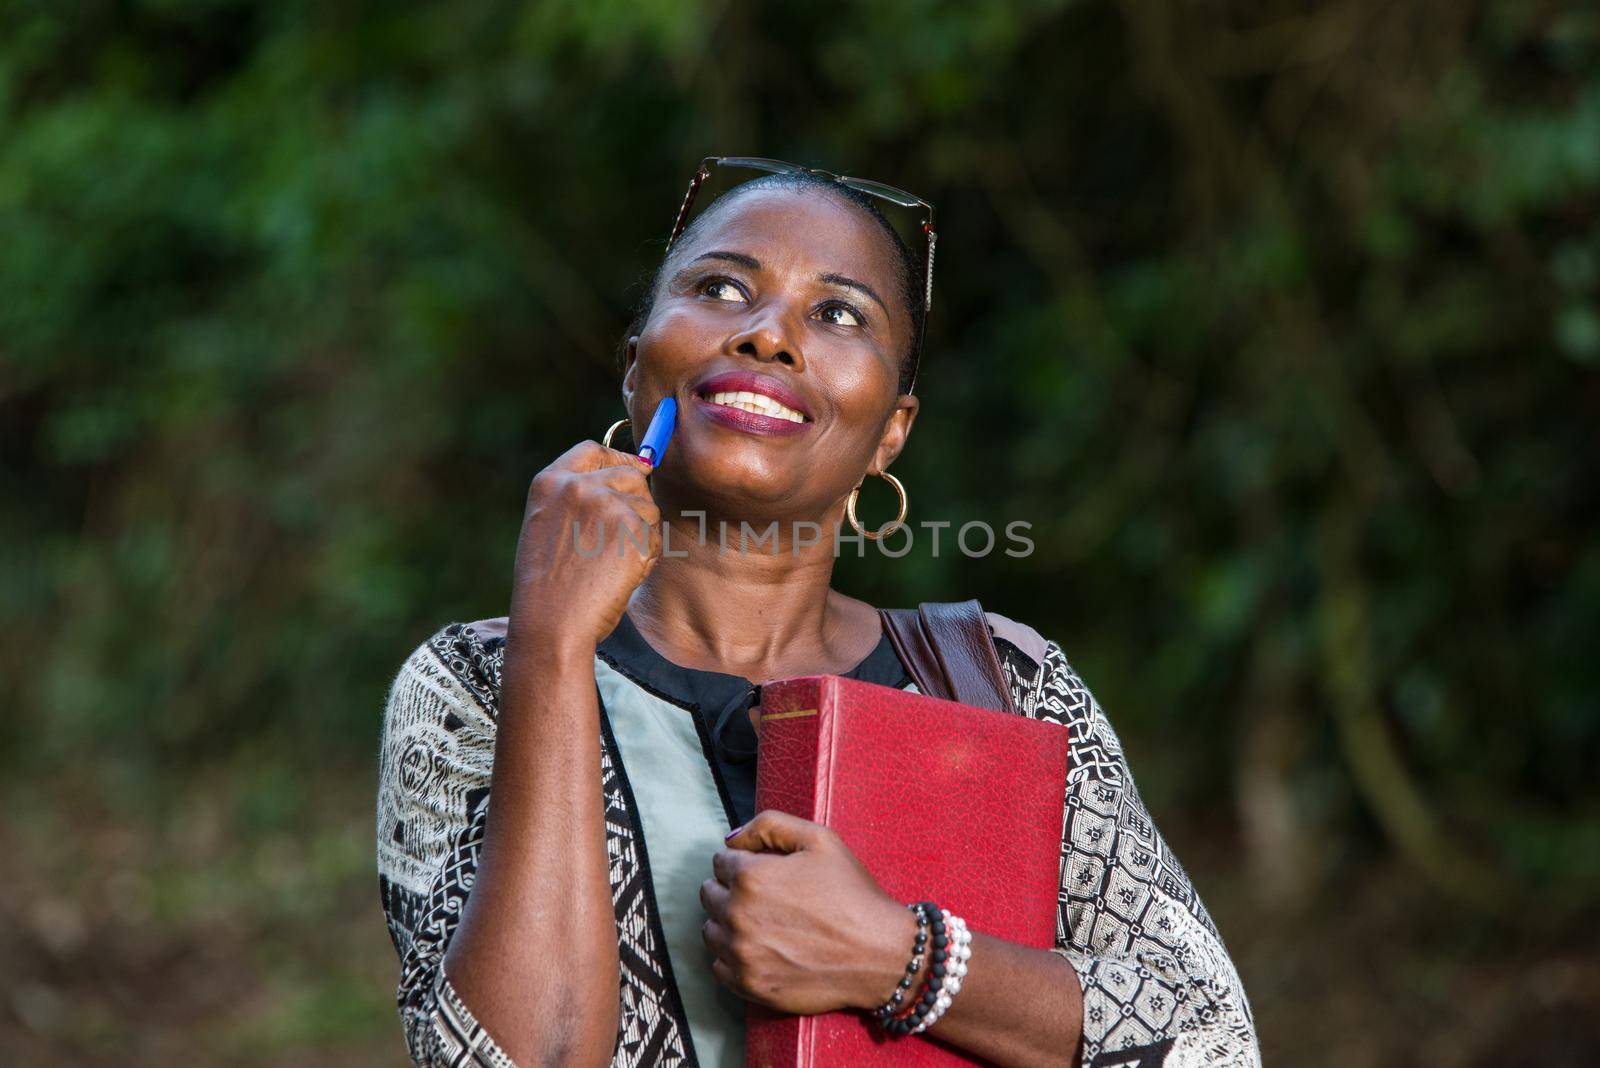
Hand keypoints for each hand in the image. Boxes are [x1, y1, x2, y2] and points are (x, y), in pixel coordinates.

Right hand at [507, 439, 658, 655]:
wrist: (551, 623)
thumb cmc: (549, 586)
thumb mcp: (548, 528)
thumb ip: (578, 499)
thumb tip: (635, 473)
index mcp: (550, 483)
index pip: (594, 450)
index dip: (617, 460)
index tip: (633, 471)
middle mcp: (578, 486)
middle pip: (631, 475)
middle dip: (636, 503)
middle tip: (618, 541)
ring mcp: (607, 505)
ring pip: (648, 508)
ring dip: (641, 534)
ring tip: (612, 565)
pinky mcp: (633, 529)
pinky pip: (655, 536)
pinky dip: (647, 557)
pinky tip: (621, 576)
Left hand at [699, 811, 919, 1014]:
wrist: (879, 953)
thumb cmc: (852, 894)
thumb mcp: (819, 839)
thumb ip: (769, 825)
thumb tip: (732, 839)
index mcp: (750, 877)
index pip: (720, 862)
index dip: (745, 862)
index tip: (767, 872)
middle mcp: (738, 916)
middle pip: (709, 895)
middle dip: (731, 890)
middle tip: (766, 896)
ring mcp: (741, 954)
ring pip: (710, 931)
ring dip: (729, 923)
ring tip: (764, 923)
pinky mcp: (750, 985)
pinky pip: (719, 967)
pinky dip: (734, 957)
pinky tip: (762, 949)